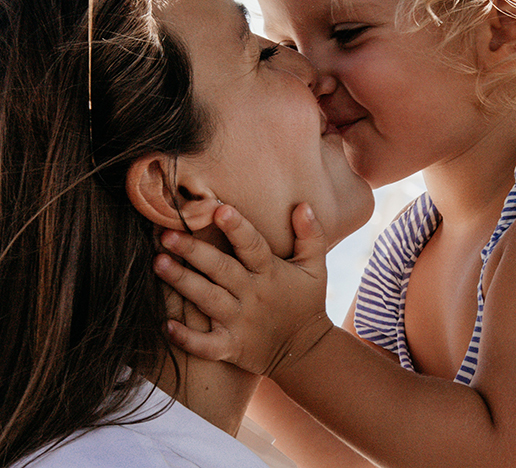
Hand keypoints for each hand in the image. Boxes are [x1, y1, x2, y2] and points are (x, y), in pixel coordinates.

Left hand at [154, 202, 334, 377]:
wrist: (306, 352)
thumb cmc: (306, 302)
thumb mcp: (316, 268)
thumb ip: (311, 235)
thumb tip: (303, 205)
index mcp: (270, 273)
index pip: (254, 246)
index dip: (238, 228)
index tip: (219, 209)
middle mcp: (253, 295)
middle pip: (222, 270)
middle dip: (195, 252)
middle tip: (168, 234)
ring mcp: (240, 322)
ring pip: (208, 300)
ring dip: (183, 282)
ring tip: (158, 263)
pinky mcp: (231, 347)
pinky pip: (206, 345)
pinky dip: (187, 338)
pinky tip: (166, 325)